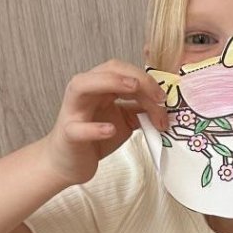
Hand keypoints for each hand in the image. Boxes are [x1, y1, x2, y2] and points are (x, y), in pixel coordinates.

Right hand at [41, 61, 168, 186]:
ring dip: (109, 83)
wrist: (68, 163)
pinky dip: (94, 128)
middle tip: (158, 97)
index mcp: (99, 87)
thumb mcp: (124, 120)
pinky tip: (110, 130)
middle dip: (136, 78)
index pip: (122, 70)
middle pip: (107, 70)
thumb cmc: (94, 138)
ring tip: (133, 89)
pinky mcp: (69, 135)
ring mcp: (73, 112)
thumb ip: (140, 109)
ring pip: (82, 86)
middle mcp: (84, 93)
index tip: (163, 97)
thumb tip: (164, 104)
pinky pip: (78, 128)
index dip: (145, 78)